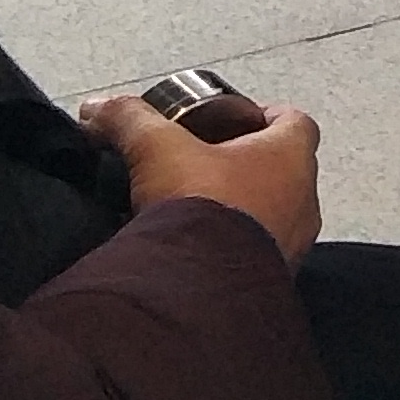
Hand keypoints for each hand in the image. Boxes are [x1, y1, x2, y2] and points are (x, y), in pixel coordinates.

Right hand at [80, 93, 323, 264]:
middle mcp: (303, 202)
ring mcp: (293, 246)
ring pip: (274, 214)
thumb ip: (128, 120)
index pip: (295, 121)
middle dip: (247, 164)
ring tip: (198, 208)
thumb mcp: (155, 149)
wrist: (199, 291)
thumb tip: (96, 109)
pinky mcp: (273, 282)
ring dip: (242, 207)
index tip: (234, 119)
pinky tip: (198, 248)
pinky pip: (259, 256)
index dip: (266, 114)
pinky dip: (234, 247)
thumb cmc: (200, 208)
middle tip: (207, 163)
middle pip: (284, 169)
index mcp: (290, 158)